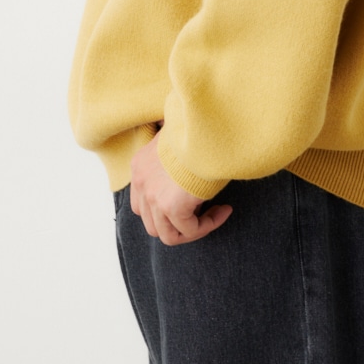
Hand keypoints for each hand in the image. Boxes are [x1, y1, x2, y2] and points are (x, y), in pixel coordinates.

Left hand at [129, 126, 232, 245]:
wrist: (206, 128)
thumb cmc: (198, 130)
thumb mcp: (179, 139)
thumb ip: (175, 152)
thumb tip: (185, 152)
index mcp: (139, 167)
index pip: (141, 204)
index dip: (164, 210)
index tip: (191, 200)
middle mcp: (141, 184)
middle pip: (151, 223)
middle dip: (177, 224)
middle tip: (202, 211)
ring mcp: (153, 197)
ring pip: (168, 235)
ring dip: (193, 230)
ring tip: (214, 215)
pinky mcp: (171, 207)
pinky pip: (190, 230)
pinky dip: (208, 225)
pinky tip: (224, 210)